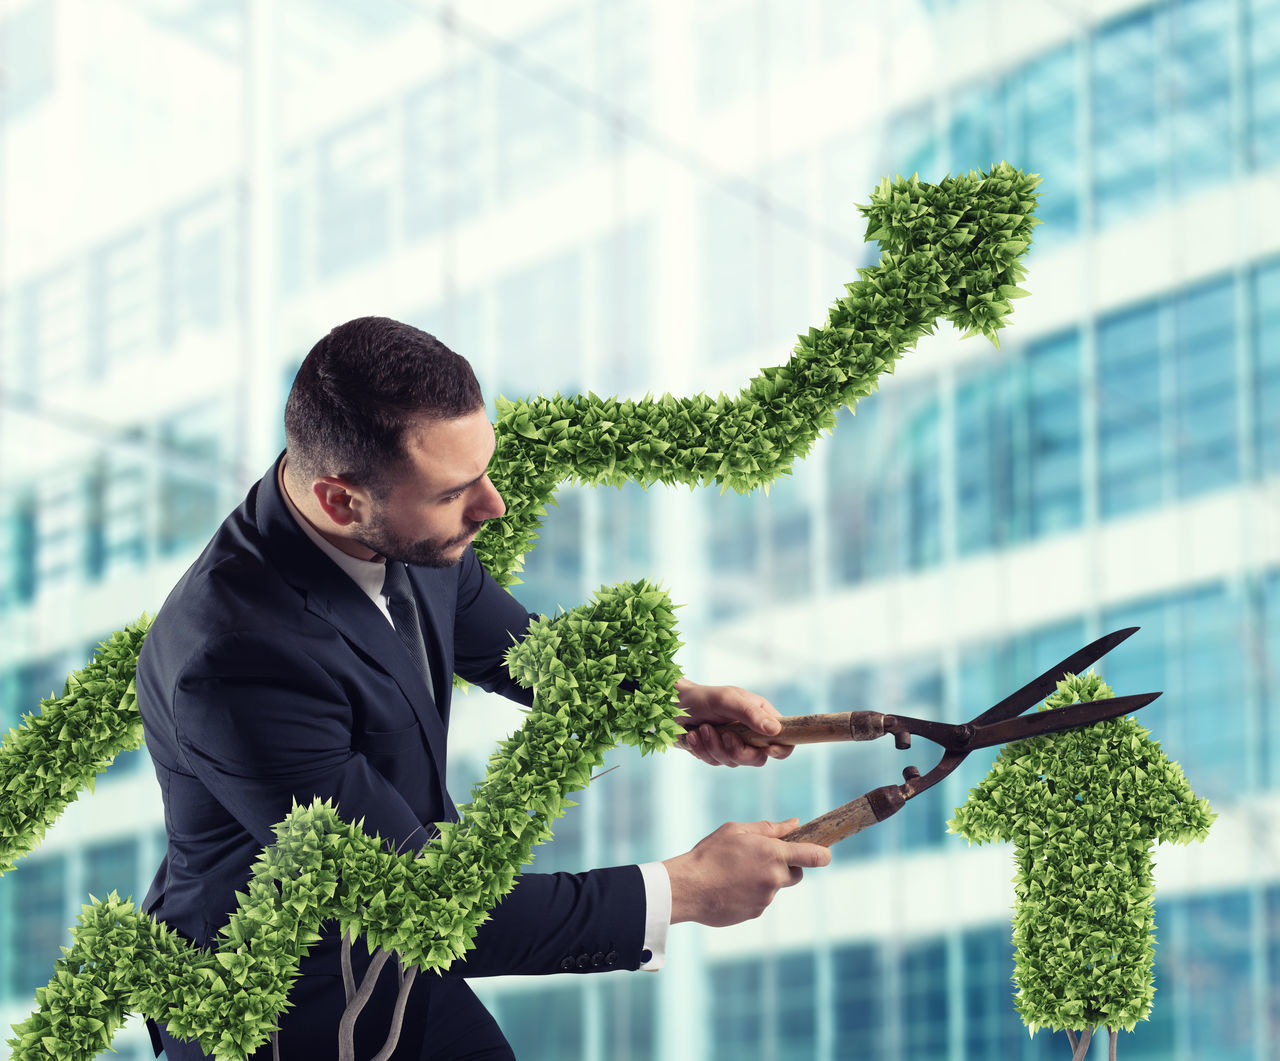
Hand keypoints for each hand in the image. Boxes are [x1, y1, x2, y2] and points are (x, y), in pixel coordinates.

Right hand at [663, 819, 830, 926]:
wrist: (688, 888)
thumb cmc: (710, 854)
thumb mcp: (737, 830)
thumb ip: (769, 828)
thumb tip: (794, 824)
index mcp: (773, 854)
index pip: (814, 856)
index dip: (823, 854)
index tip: (824, 853)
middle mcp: (774, 878)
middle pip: (797, 874)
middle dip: (787, 866)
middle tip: (762, 858)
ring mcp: (766, 898)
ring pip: (775, 887)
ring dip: (764, 879)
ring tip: (735, 872)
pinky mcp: (755, 913)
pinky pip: (761, 900)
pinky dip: (751, 893)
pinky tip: (731, 886)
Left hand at [675, 678, 793, 766]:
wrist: (673, 705)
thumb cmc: (703, 697)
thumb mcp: (727, 700)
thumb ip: (750, 714)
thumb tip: (775, 730)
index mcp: (760, 716)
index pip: (783, 739)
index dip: (781, 749)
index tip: (769, 749)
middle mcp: (750, 733)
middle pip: (758, 758)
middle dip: (738, 750)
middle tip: (725, 735)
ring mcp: (733, 745)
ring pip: (734, 762)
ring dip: (715, 747)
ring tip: (703, 728)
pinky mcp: (716, 753)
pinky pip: (714, 762)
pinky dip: (703, 750)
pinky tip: (694, 735)